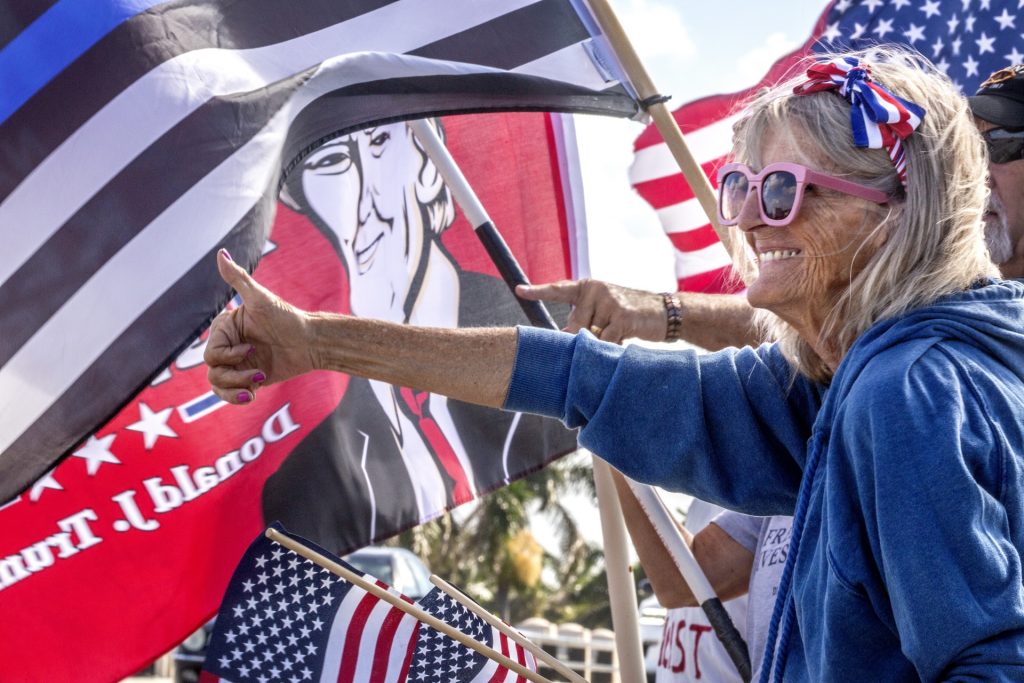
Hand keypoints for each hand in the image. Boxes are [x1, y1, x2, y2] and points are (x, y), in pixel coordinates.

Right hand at [204, 250, 317, 403]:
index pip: (211, 352)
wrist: (311, 343)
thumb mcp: (260, 299)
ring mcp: (237, 363)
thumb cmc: (287, 317)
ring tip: (255, 386)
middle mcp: (229, 345)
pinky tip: (251, 396)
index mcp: (226, 327)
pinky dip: (236, 398)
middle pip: (212, 370)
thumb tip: (221, 253)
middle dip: (233, 375)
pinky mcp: (248, 378)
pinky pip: (230, 394)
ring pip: (218, 384)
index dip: (227, 355)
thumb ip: (238, 279)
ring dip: (235, 388)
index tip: (250, 349)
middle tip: (257, 372)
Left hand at [516, 279, 666, 343]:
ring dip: (603, 343)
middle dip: (586, 339)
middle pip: (574, 327)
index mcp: (588, 287)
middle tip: (607, 334)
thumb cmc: (630, 315)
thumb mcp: (605, 312)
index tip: (519, 290)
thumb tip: (564, 340)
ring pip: (590, 336)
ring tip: (621, 333)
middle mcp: (595, 289)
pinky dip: (613, 347)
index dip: (538, 291)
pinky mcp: (621, 316)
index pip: (559, 290)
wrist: (666, 312)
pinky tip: (626, 337)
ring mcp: (609, 301)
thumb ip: (585, 321)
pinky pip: (606, 341)